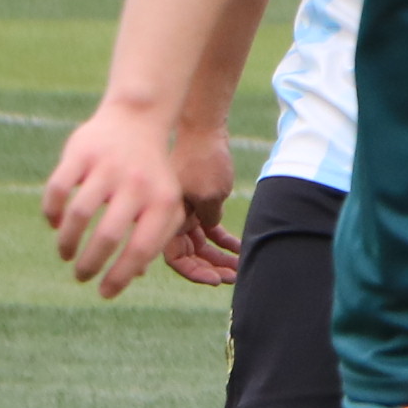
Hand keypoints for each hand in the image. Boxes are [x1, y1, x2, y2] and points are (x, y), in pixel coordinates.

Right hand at [42, 101, 188, 298]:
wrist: (137, 119)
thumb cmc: (151, 174)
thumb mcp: (165, 202)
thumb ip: (155, 236)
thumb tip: (133, 276)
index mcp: (162, 201)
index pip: (140, 249)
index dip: (120, 276)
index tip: (103, 293)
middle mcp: (135, 184)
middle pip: (108, 236)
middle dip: (90, 264)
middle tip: (81, 276)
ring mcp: (107, 166)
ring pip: (79, 215)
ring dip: (67, 242)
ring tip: (66, 255)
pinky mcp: (80, 153)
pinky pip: (58, 189)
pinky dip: (52, 212)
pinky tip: (54, 225)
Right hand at [161, 125, 239, 286]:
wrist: (204, 128)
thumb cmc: (203, 160)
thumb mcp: (210, 196)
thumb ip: (210, 221)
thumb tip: (212, 234)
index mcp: (168, 218)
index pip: (177, 259)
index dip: (194, 273)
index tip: (216, 279)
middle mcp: (173, 218)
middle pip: (190, 256)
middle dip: (211, 268)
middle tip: (233, 277)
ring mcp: (186, 212)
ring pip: (201, 245)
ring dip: (219, 257)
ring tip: (239, 267)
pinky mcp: (199, 203)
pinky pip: (210, 231)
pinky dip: (223, 241)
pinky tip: (239, 249)